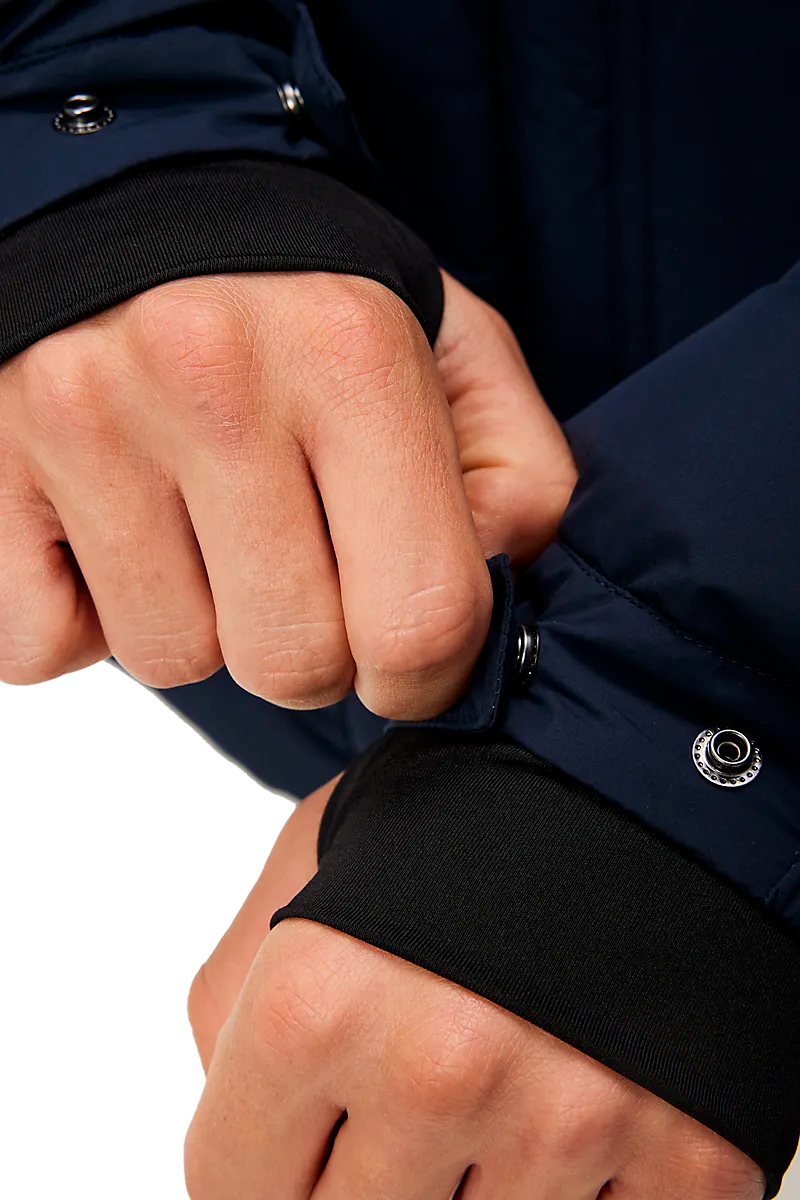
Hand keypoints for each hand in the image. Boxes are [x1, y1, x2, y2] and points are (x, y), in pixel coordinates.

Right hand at [0, 268, 575, 717]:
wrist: (139, 200)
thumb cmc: (309, 302)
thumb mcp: (453, 351)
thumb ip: (514, 480)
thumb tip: (489, 608)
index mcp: (353, 355)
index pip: (419, 618)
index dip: (427, 677)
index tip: (405, 659)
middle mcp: (213, 381)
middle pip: (291, 663)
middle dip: (311, 650)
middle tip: (298, 570)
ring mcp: (83, 419)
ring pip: (172, 659)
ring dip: (201, 624)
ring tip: (201, 529)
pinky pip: (40, 644)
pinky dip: (83, 619)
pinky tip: (113, 536)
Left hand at [185, 777, 764, 1199]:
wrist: (632, 779)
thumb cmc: (448, 822)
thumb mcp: (304, 870)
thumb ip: (230, 1011)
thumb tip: (237, 1155)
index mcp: (322, 997)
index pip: (234, 1195)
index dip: (256, 1177)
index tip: (291, 1161)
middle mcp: (440, 1066)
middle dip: (360, 1184)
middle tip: (397, 1117)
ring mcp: (569, 1120)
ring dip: (470, 1190)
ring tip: (491, 1093)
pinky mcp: (686, 1155)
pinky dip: (570, 1199)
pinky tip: (567, 1119)